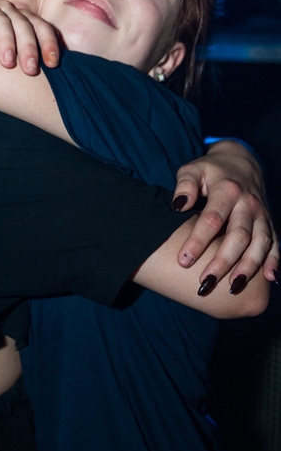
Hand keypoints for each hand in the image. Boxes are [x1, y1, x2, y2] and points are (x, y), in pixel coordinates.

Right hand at [0, 1, 60, 75]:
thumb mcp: (12, 55)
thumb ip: (26, 61)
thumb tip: (54, 84)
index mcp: (24, 19)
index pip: (42, 28)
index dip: (48, 44)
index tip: (52, 65)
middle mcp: (9, 11)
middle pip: (23, 25)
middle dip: (28, 48)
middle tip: (30, 70)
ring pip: (1, 20)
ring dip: (6, 41)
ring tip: (7, 62)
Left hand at [173, 140, 278, 287]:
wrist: (243, 162)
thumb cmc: (211, 170)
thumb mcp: (193, 169)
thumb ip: (184, 185)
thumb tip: (178, 205)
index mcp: (227, 190)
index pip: (212, 219)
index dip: (198, 241)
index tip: (183, 261)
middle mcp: (248, 204)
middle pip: (238, 236)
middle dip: (222, 262)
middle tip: (204, 283)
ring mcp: (261, 214)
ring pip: (260, 243)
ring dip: (248, 267)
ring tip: (232, 288)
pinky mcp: (269, 223)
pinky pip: (275, 243)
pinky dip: (274, 261)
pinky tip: (270, 279)